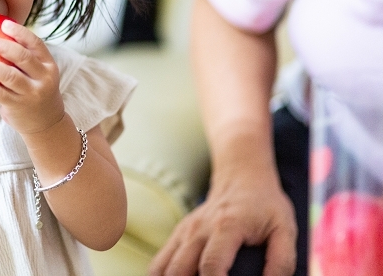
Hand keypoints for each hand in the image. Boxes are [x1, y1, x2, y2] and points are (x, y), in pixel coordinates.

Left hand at [0, 20, 63, 134]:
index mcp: (48, 65)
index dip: (20, 32)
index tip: (4, 24)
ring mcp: (32, 93)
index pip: (36, 44)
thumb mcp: (38, 74)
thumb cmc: (35, 91)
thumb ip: (24, 59)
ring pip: (9, 76)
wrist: (46, 124)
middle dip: (4, 47)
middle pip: (23, 57)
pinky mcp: (18, 106)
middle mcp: (43, 78)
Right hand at [148, 170, 296, 275]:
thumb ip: (282, 262)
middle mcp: (199, 229)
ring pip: (162, 267)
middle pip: (179, 270)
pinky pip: (160, 261)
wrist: (241, 178)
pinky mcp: (179, 234)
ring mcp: (185, 231)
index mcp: (226, 227)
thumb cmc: (265, 206)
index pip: (211, 266)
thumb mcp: (284, 230)